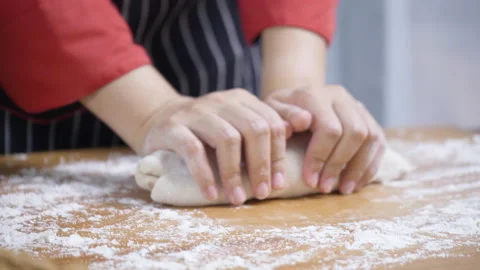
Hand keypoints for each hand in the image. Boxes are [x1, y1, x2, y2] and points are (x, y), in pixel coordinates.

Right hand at [141, 89, 288, 204]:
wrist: (162, 119)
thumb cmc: (207, 130)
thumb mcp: (237, 123)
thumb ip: (267, 125)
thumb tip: (302, 124)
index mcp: (241, 100)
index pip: (271, 123)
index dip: (278, 155)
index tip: (279, 184)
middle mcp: (220, 101)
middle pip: (254, 129)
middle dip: (262, 165)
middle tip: (263, 193)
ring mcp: (195, 112)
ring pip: (226, 139)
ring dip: (235, 174)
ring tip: (238, 198)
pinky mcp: (172, 127)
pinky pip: (193, 150)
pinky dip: (205, 174)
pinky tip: (212, 193)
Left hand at [264, 85, 386, 194]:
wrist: (295, 101)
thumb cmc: (280, 113)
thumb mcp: (271, 112)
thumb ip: (282, 117)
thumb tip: (301, 122)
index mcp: (315, 95)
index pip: (329, 128)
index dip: (321, 157)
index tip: (310, 181)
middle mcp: (340, 97)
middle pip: (354, 132)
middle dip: (339, 165)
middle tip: (324, 187)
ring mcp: (356, 106)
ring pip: (370, 137)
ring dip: (358, 168)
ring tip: (343, 189)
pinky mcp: (368, 118)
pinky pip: (378, 143)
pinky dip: (370, 166)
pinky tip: (356, 183)